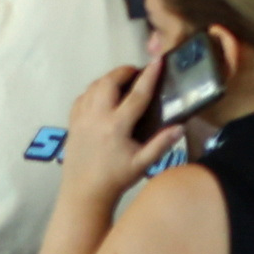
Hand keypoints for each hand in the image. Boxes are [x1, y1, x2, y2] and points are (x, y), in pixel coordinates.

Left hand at [53, 54, 154, 205]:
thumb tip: (180, 126)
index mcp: (116, 126)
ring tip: (122, 81)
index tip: (157, 61)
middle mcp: (97, 118)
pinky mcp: (72, 123)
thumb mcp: (142, 164)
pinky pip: (82, 97)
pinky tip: (103, 96)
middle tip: (137, 72)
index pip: (136, 94)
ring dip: (108, 79)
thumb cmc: (116, 178)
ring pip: (93, 87)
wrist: (84, 192)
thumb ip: (161, 144)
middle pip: (109, 82)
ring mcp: (81, 119)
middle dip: (124, 71)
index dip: (149, 76)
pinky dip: (94, 90)